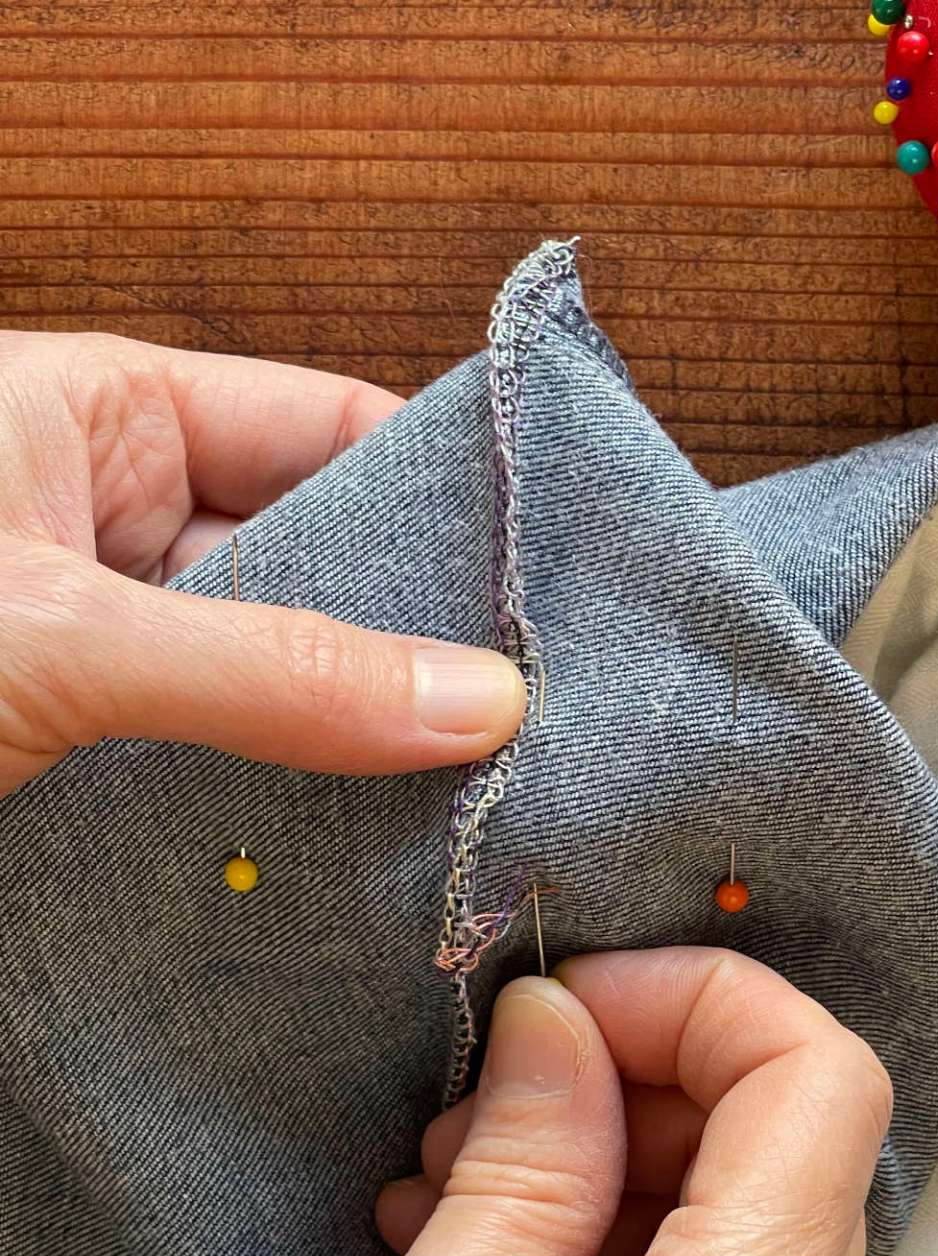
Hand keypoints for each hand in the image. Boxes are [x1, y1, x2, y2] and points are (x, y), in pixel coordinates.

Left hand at [0, 333, 524, 795]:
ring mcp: (111, 635)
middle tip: (537, 695)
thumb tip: (476, 700)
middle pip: (321, 555)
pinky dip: (292, 791)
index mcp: (108, 418)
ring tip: (488, 770)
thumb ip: (267, 668)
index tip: (547, 570)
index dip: (444, 489)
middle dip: (418, 626)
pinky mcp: (97, 742)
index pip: (327, 429)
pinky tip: (379, 828)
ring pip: (281, 667)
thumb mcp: (61, 633)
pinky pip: (230, 752)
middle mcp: (120, 516)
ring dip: (360, 725)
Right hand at [239, 948, 898, 1255]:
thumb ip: (518, 1170)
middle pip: (796, 1153)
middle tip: (486, 1121)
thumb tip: (560, 1026)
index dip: (701, 999)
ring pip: (774, 1236)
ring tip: (467, 1208)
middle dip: (646, 1091)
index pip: (819, 1078)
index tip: (574, 1009)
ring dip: (637, 1182)